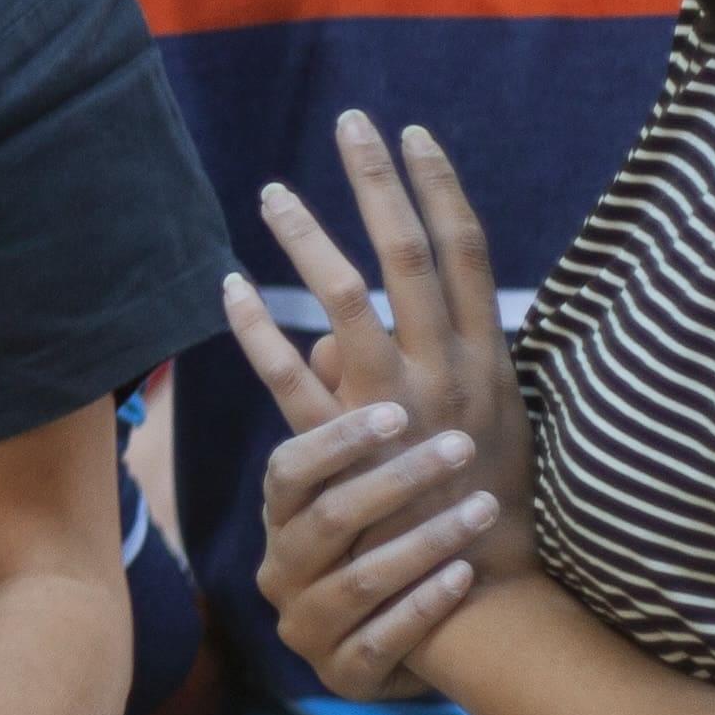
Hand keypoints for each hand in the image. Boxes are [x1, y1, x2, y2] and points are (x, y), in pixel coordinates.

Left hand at [221, 114, 541, 697]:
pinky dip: (255, 329)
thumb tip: (345, 331)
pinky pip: (290, 377)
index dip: (441, 187)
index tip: (417, 135)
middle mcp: (446, 369)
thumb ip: (434, 364)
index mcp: (488, 356)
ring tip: (273, 191)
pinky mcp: (346, 448)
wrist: (484, 592)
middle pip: (410, 254)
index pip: (469, 251)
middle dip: (381, 182)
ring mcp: (395, 406)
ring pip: (347, 299)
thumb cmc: (489, 504)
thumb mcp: (486, 419)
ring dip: (308, 238)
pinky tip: (225, 287)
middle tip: (353, 122)